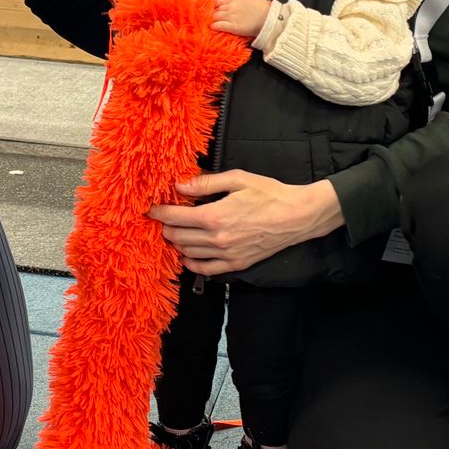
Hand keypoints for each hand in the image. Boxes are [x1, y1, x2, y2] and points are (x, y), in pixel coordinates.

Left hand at [149, 171, 343, 276]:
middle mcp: (217, 239)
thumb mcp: (237, 179)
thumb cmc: (269, 193)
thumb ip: (205, 183)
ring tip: (176, 232)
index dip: (159, 212)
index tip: (151, 208)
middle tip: (163, 219)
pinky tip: (188, 255)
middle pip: (177, 237)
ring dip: (177, 243)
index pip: (175, 217)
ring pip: (188, 253)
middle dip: (166, 227)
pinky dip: (192, 263)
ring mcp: (226, 255)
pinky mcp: (237, 264)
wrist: (297, 216)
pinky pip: (206, 270)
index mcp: (214, 216)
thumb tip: (179, 185)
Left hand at [210, 0, 270, 40]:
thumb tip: (229, 1)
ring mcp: (231, 16)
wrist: (269, 18)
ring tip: (208, 23)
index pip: (219, 0)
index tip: (211, 9)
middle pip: (215, 8)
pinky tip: (211, 27)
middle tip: (207, 17)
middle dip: (210, 12)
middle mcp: (231, 6)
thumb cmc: (262, 8)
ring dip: (211, 19)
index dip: (214, 5)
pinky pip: (218, 25)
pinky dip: (213, 26)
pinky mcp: (233, 26)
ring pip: (215, 16)